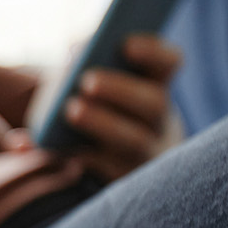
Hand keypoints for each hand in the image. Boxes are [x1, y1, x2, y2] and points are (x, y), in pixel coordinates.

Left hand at [40, 33, 181, 182]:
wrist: (88, 162)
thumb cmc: (86, 110)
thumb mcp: (90, 82)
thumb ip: (82, 62)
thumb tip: (73, 56)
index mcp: (153, 87)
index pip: (168, 63)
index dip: (153, 51)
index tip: (126, 44)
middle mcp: (157, 122)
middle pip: (154, 104)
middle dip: (121, 90)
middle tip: (88, 81)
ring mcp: (145, 156)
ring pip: (135, 142)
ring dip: (103, 124)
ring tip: (72, 110)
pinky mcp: (121, 183)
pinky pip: (110, 174)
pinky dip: (82, 159)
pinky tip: (60, 150)